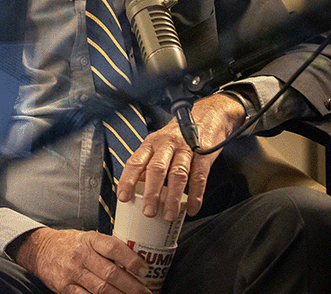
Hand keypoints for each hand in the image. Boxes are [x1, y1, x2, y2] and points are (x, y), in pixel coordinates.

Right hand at [11, 227, 150, 293]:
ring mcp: (72, 273)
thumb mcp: (87, 237)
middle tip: (146, 293)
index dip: (131, 260)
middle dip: (132, 286)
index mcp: (89, 240)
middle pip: (110, 273)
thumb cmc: (69, 244)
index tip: (144, 270)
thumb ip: (106, 247)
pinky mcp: (65, 288)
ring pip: (101, 289)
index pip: (113, 248)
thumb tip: (134, 260)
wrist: (41, 250)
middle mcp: (81, 255)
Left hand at [117, 93, 245, 219]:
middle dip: (151, 192)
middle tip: (148, 211)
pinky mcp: (203, 154)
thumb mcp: (159, 143)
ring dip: (173, 197)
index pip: (135, 161)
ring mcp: (186, 149)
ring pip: (178, 174)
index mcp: (151, 143)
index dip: (128, 180)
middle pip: (157, 169)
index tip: (123, 197)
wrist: (207, 116)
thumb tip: (138, 185)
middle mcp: (167, 144)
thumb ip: (148, 163)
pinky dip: (196, 195)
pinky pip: (199, 177)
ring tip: (169, 214)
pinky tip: (193, 208)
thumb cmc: (179, 134)